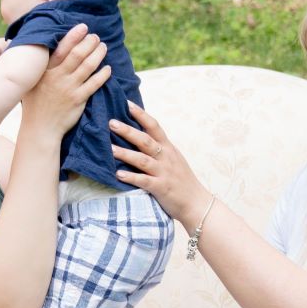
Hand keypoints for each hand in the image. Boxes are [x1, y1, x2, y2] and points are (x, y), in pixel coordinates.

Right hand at [23, 24, 109, 135]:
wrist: (40, 128)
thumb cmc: (34, 104)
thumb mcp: (30, 82)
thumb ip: (38, 67)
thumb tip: (43, 49)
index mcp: (45, 71)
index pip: (61, 48)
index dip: (74, 35)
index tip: (83, 27)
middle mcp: (57, 77)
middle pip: (78, 54)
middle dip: (89, 42)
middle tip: (96, 37)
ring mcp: (68, 88)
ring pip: (88, 66)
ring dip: (98, 54)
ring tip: (103, 47)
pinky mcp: (78, 100)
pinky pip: (94, 83)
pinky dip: (103, 74)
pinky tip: (108, 69)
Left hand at [109, 100, 210, 226]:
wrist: (197, 203)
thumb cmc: (181, 181)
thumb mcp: (173, 159)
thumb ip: (158, 148)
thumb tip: (139, 135)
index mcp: (168, 148)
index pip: (154, 126)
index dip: (141, 115)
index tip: (127, 104)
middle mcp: (166, 157)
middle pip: (145, 140)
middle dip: (128, 131)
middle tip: (111, 123)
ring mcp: (164, 172)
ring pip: (142, 160)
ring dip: (125, 153)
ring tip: (109, 148)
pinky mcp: (161, 188)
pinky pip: (144, 181)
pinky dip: (131, 177)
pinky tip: (118, 174)